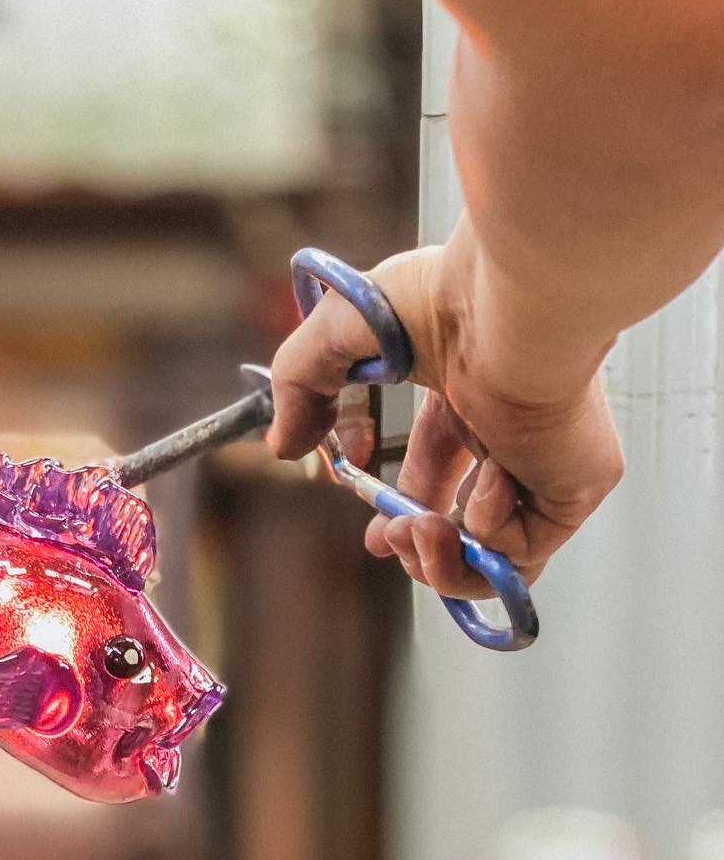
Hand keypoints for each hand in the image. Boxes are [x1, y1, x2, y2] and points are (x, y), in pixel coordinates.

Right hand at [266, 220, 624, 597]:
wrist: (515, 303)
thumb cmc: (442, 298)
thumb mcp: (337, 336)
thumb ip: (300, 387)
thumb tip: (282, 447)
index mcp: (475, 396)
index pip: (439, 469)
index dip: (402, 506)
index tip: (368, 519)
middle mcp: (516, 433)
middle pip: (465, 525)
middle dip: (415, 549)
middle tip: (388, 539)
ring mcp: (550, 465)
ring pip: (494, 559)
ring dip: (438, 562)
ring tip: (419, 529)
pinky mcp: (577, 487)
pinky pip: (523, 555)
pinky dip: (487, 541)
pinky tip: (483, 490)